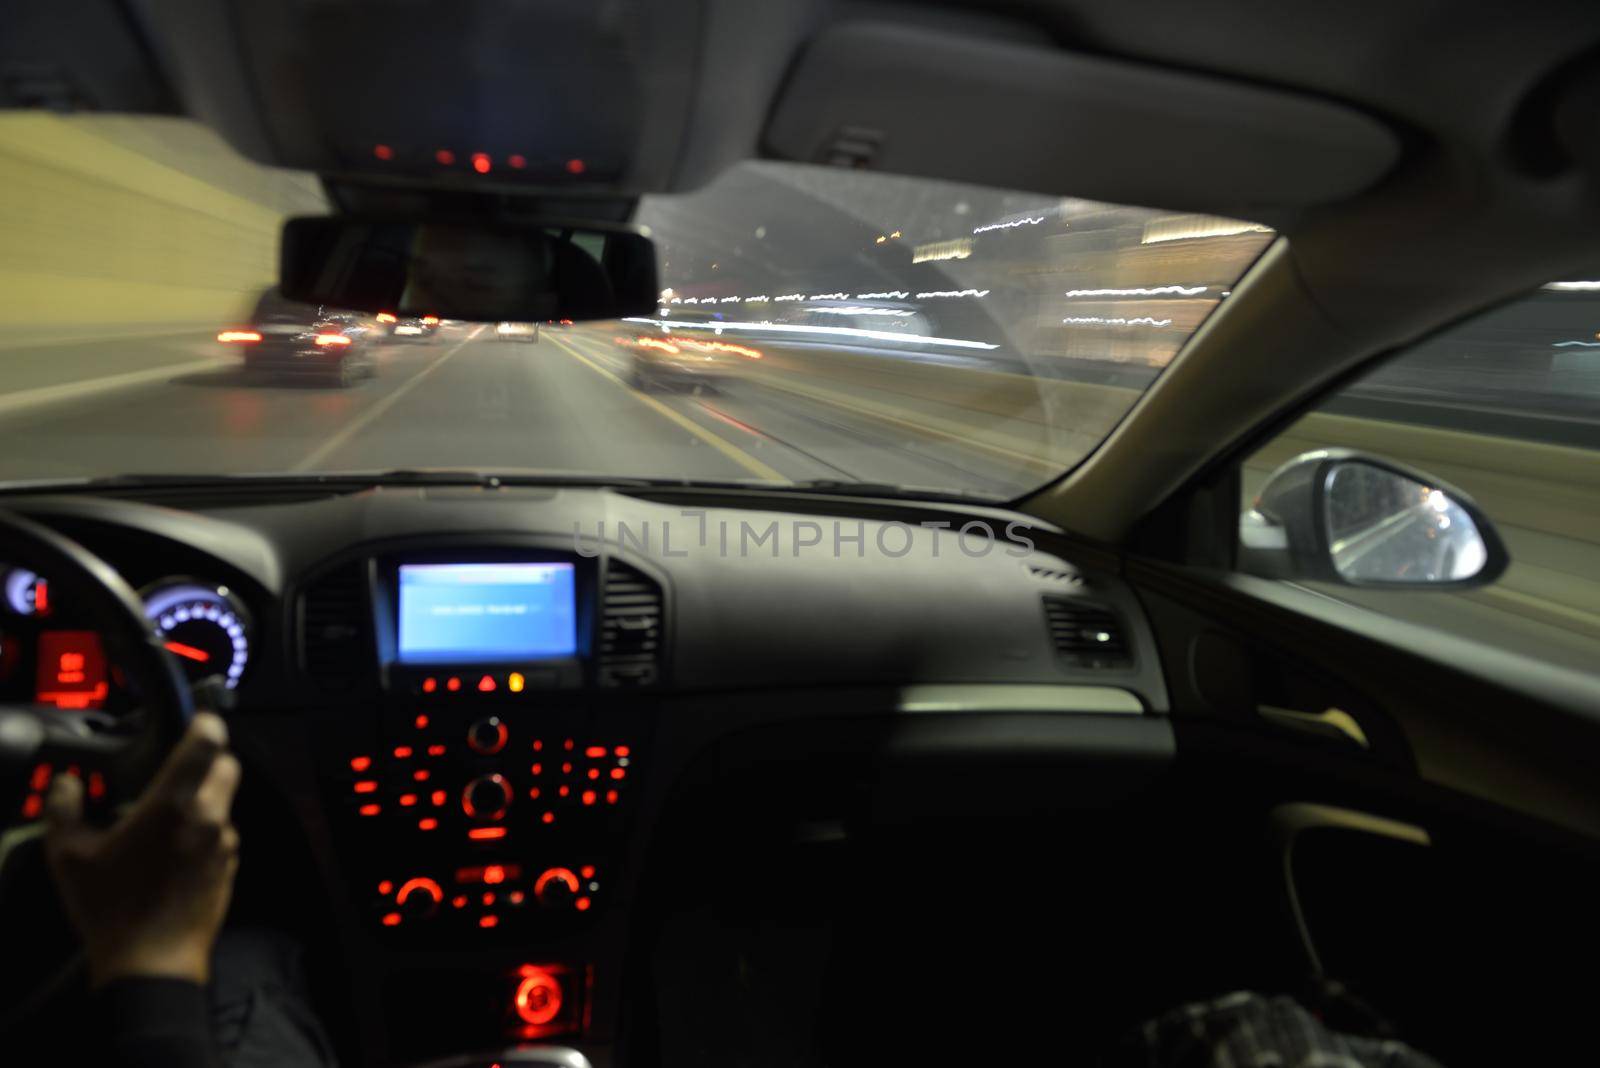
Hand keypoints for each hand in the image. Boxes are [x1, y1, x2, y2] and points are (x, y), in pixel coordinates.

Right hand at [44, 712, 241, 986]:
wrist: (152, 963)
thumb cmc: (110, 908)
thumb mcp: (68, 856)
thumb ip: (65, 808)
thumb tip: (69, 783)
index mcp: (175, 803)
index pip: (209, 741)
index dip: (203, 724)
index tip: (190, 723)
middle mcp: (210, 816)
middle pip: (227, 765)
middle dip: (206, 761)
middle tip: (173, 774)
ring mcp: (225, 844)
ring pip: (224, 802)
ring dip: (203, 801)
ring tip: (162, 822)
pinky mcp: (231, 867)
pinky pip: (222, 834)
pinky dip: (204, 832)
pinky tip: (171, 854)